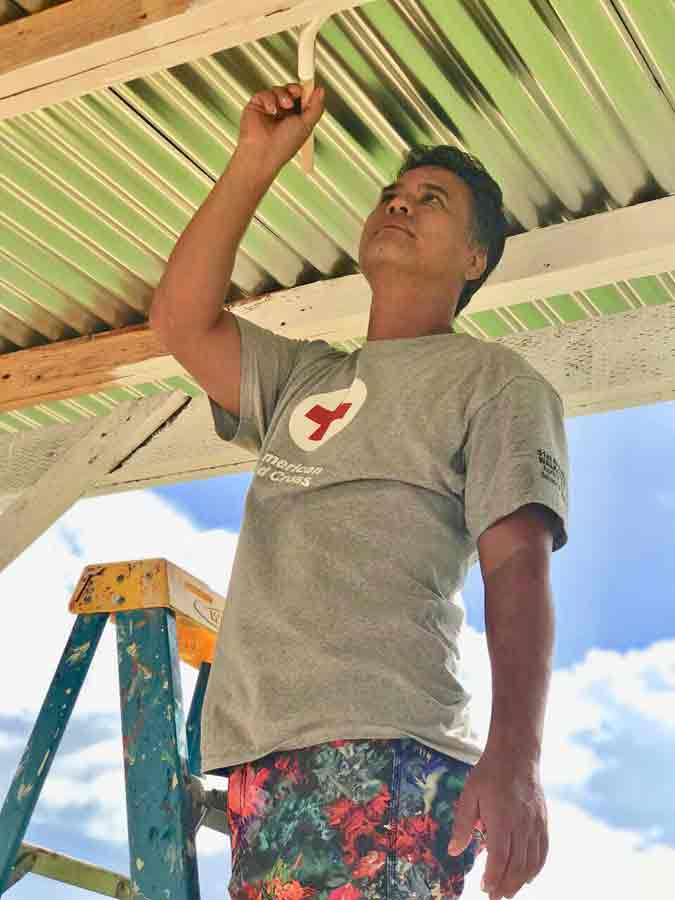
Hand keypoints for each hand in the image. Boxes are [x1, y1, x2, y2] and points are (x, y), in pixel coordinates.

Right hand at [237, 82, 325, 172]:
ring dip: (283, 95)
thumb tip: (321, 91)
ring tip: (284, 106)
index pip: (302, 99)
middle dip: (294, 89)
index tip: (309, 88)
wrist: (263, 153)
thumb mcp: (306, 126)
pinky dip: (269, 99)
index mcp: (296, 119)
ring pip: (278, 90)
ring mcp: (269, 109)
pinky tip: (271, 111)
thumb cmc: (284, 145)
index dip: (306, 92)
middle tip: (296, 92)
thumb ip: (315, 108)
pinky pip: (264, 93)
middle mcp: (283, 114)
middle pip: (290, 91)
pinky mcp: (256, 106)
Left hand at [447, 752, 548, 899]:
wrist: (516, 755)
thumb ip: (462, 825)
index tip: (484, 888)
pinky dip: (536, 869)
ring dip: (520, 881)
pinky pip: (543, 851)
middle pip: (517, 865)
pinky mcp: (543, 821)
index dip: (493, 877)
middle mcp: (521, 824)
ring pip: (532, 862)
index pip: (500, 857)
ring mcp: (535, 824)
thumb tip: (453, 851)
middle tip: (494, 897)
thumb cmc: (489, 774)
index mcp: (501, 818)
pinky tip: (527, 877)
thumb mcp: (469, 795)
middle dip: (506, 885)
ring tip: (507, 891)